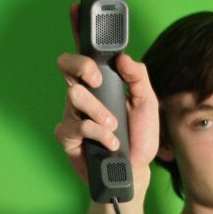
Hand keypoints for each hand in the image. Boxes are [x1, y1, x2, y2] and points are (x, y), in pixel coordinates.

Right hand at [53, 51, 158, 190]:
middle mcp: (83, 96)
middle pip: (66, 65)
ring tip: (114, 126)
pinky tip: (111, 143)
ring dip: (98, 111)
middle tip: (97, 81)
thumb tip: (123, 58)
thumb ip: (138, 77)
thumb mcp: (147, 103)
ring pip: (74, 95)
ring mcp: (72, 115)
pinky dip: (98, 134)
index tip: (95, 54)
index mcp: (99, 84)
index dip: (80, 45)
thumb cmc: (139, 136)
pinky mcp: (67, 136)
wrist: (135, 169)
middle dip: (81, 66)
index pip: (84, 57)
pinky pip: (77, 126)